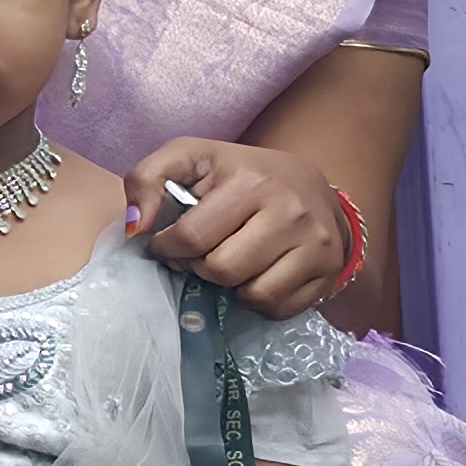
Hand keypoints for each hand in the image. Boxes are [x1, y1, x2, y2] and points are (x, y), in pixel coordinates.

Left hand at [131, 140, 347, 316]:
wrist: (310, 187)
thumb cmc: (240, 174)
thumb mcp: (190, 158)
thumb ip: (147, 178)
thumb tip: (136, 226)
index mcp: (251, 180)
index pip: (190, 237)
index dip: (169, 247)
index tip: (170, 241)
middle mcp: (290, 210)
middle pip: (221, 270)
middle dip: (200, 267)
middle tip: (202, 253)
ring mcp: (316, 242)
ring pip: (252, 294)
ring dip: (230, 286)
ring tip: (231, 261)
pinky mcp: (328, 270)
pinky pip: (277, 307)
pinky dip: (259, 299)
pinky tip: (257, 274)